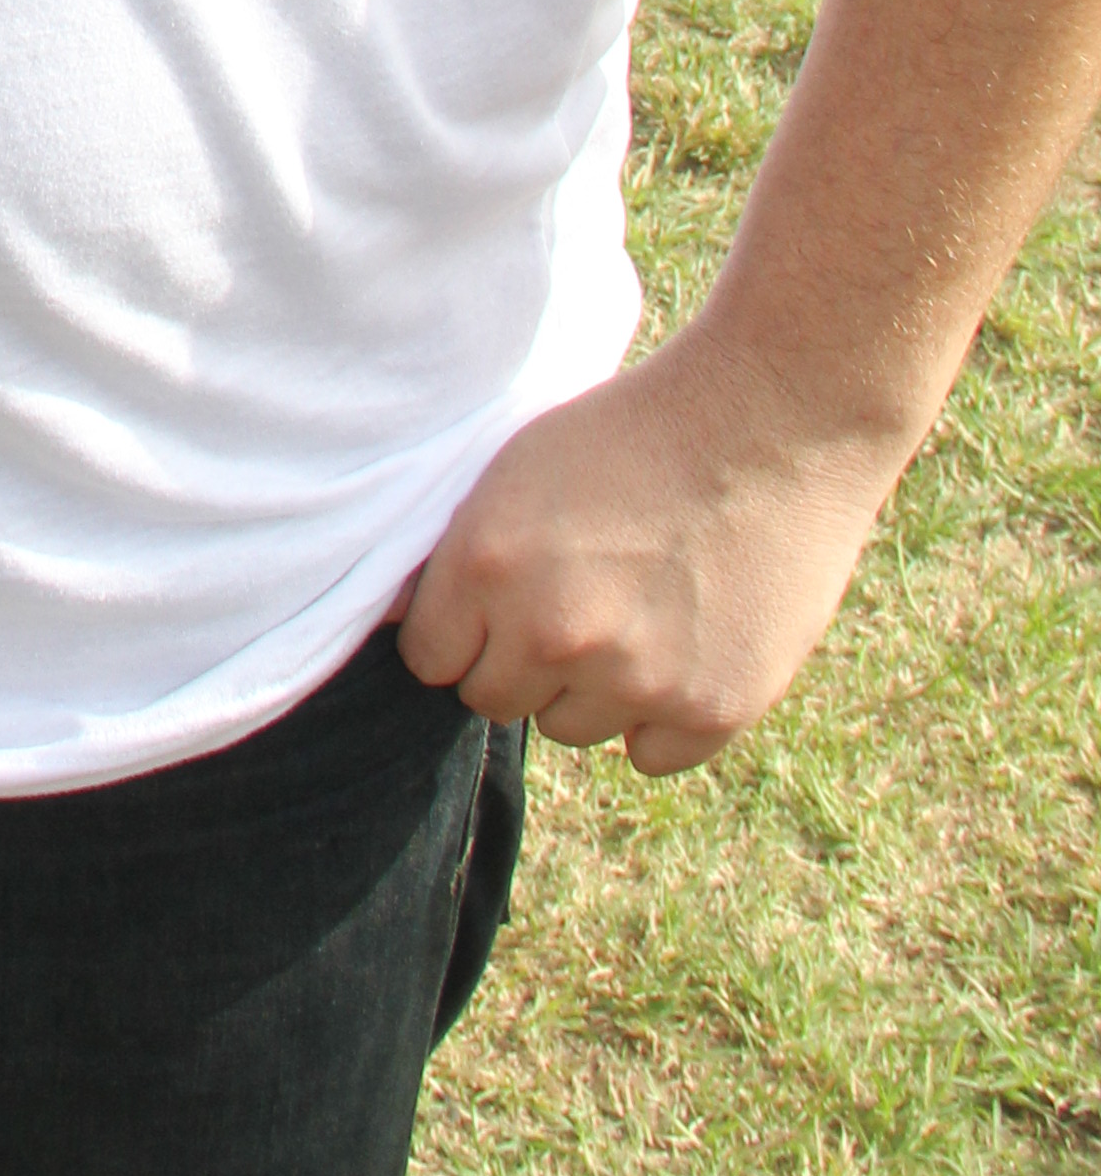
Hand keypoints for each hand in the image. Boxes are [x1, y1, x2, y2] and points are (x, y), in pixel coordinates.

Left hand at [395, 330, 899, 772]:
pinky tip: (681, 645)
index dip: (459, 631)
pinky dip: (660, 715)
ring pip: (571, 727)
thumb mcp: (515, 468)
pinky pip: (649, 753)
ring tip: (635, 609)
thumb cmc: (633, 431)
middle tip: (573, 600)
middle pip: (494, 700)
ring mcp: (634, 679)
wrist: (766, 422)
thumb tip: (409, 622)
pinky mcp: (710, 709)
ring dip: (590, 687)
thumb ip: (463, 554)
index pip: (429, 660)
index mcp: (487, 564)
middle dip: (520, 659)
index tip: (494, 607)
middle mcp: (551, 633)